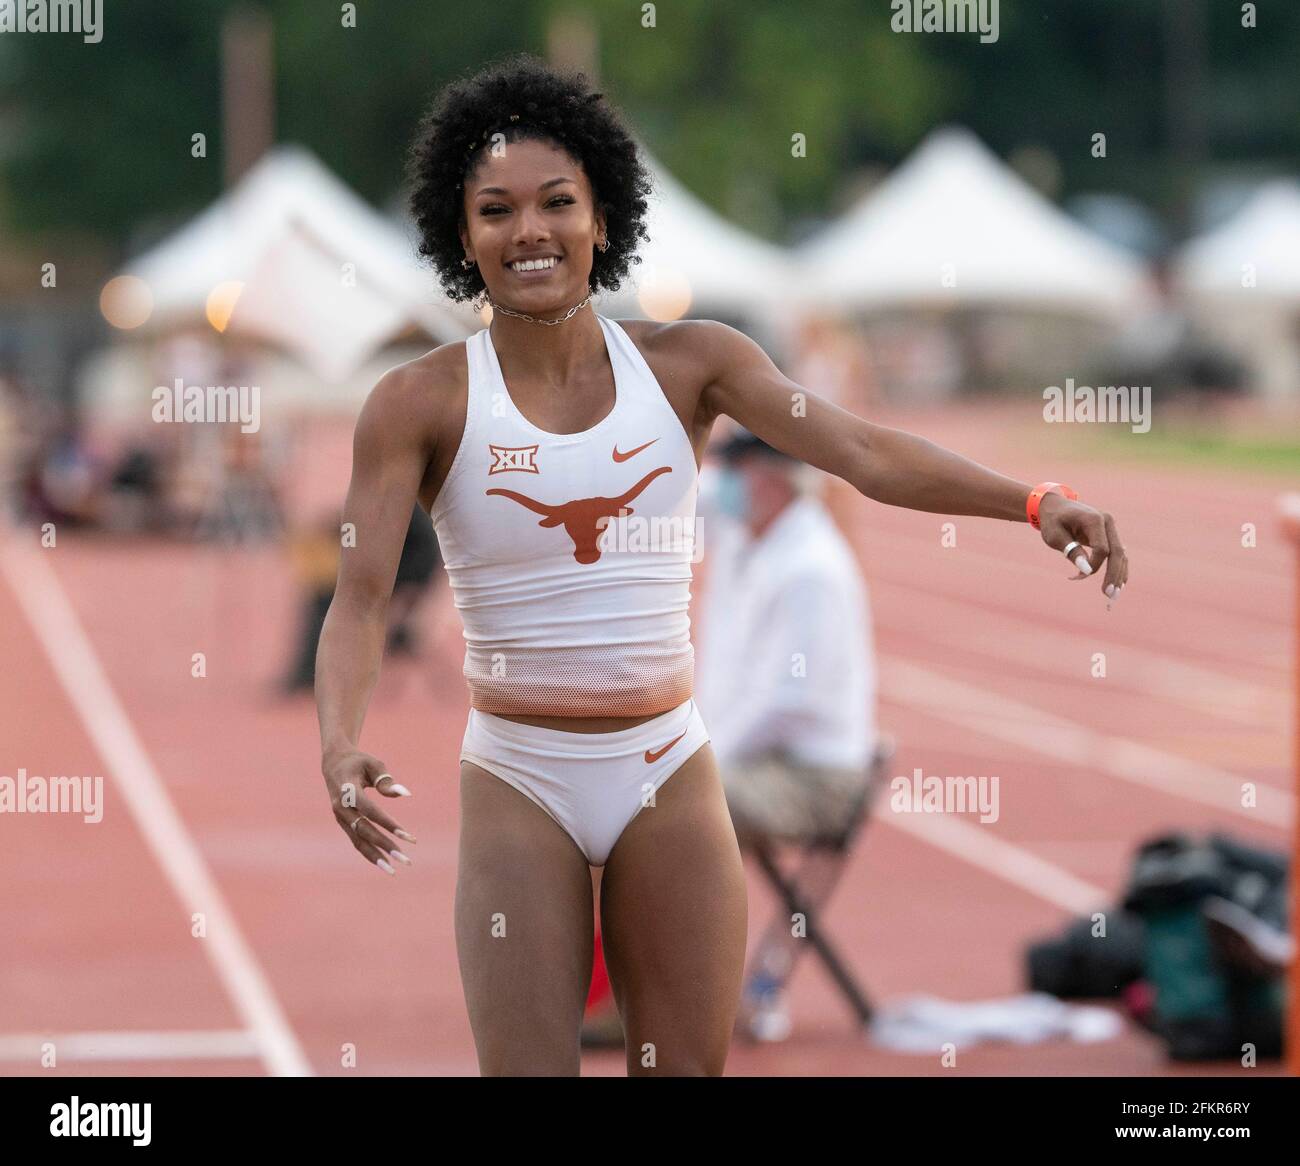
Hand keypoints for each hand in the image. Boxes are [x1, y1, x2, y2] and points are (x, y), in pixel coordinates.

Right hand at [321, 747, 415, 874]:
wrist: (334, 763)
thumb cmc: (358, 762)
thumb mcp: (374, 764)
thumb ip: (386, 780)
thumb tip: (405, 795)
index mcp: (347, 790)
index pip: (370, 811)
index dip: (388, 824)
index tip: (406, 836)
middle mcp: (340, 807)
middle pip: (364, 831)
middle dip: (385, 846)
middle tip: (405, 858)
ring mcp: (340, 817)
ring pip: (358, 841)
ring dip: (376, 856)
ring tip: (394, 870)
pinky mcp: (343, 823)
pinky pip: (357, 840)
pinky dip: (369, 853)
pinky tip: (384, 863)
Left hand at [1036, 492, 1128, 599]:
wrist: (1055, 506)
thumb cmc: (1052, 521)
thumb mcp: (1054, 536)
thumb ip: (1071, 551)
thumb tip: (1087, 570)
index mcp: (1094, 519)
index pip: (1102, 548)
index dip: (1094, 565)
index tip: (1077, 576)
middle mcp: (1107, 522)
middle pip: (1117, 552)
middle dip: (1113, 575)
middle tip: (1108, 595)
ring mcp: (1111, 528)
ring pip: (1120, 555)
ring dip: (1117, 575)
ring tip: (1112, 596)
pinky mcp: (1110, 535)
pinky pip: (1117, 554)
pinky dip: (1117, 569)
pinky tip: (1116, 585)